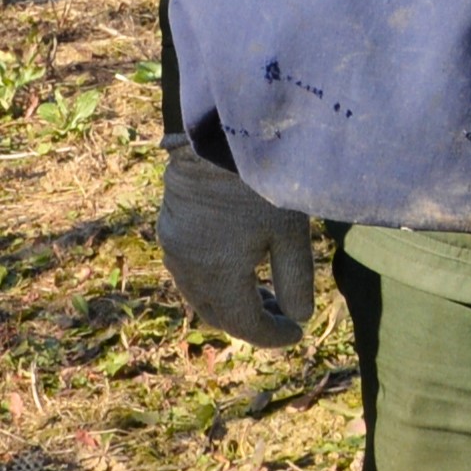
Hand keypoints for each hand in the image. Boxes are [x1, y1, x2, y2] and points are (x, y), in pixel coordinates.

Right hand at [157, 146, 315, 345]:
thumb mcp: (290, 231)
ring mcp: (174, 247)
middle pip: (217, 313)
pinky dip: (214, 280)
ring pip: (200, 293)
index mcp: (218, 273)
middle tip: (283, 317)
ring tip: (267, 295)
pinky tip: (239, 268)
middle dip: (250, 321)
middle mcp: (188, 267)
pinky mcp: (169, 227)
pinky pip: (189, 271)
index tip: (296, 336)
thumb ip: (295, 278)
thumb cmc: (263, 180)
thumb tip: (300, 316)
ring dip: (230, 301)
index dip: (271, 335)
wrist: (219, 135)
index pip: (243, 322)